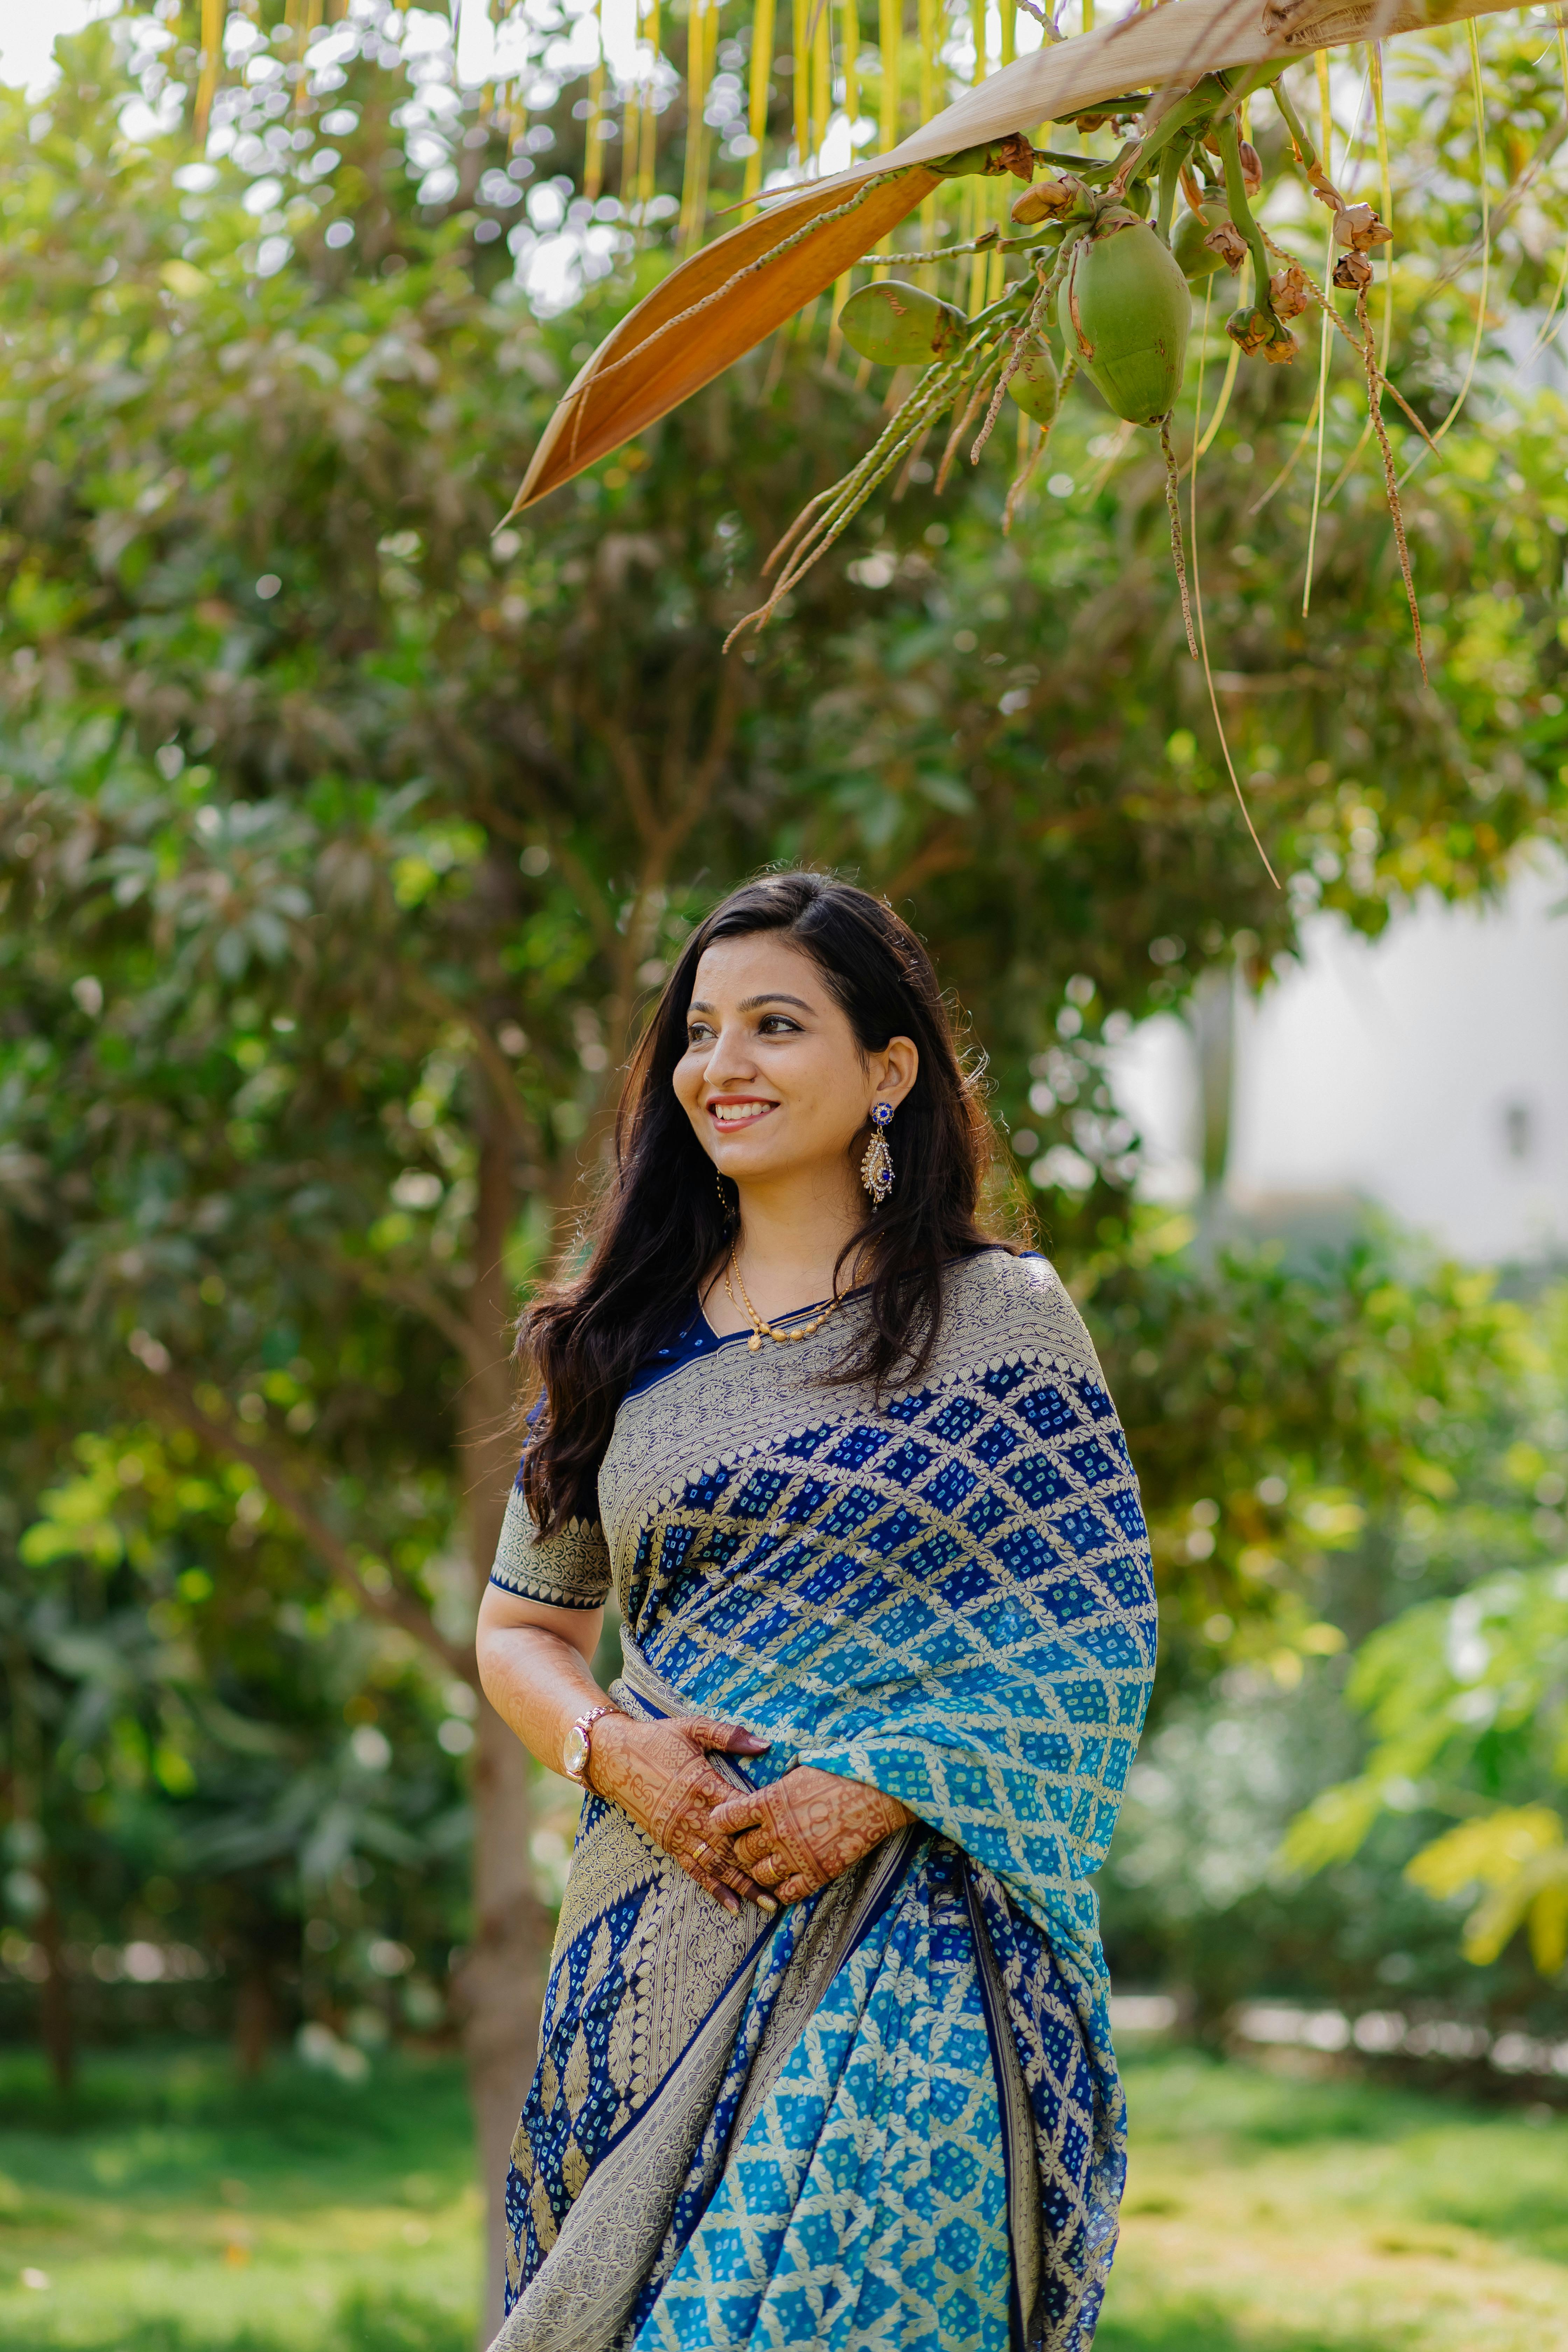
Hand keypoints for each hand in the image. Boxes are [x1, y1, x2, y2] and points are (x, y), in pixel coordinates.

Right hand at [587, 1713, 775, 1916]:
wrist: (612, 1756)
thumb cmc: (656, 1738)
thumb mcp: (691, 1727)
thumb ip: (727, 1735)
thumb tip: (765, 1744)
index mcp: (701, 1782)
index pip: (738, 1808)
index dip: (762, 1824)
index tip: (788, 1837)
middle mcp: (691, 1812)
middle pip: (731, 1845)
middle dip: (758, 1866)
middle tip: (787, 1885)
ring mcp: (678, 1830)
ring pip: (715, 1864)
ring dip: (741, 1885)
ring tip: (767, 1904)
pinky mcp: (667, 1841)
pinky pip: (692, 1869)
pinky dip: (712, 1888)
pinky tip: (731, 1905)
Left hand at [707, 1766, 912, 1904]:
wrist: (876, 1792)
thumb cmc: (838, 1774)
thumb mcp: (797, 1773)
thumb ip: (773, 1792)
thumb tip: (757, 1799)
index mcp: (768, 1801)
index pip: (725, 1819)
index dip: (721, 1822)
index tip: (726, 1823)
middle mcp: (777, 1831)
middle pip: (740, 1851)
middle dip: (742, 1849)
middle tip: (752, 1844)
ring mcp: (796, 1855)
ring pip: (760, 1875)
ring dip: (761, 1870)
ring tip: (771, 1862)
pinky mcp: (817, 1873)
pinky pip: (788, 1893)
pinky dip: (784, 1889)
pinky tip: (790, 1879)